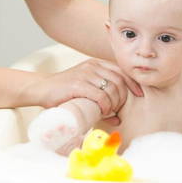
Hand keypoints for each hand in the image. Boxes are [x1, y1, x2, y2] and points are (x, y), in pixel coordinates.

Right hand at [21, 58, 142, 124]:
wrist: (41, 89)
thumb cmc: (65, 92)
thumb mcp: (87, 89)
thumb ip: (103, 98)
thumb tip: (119, 118)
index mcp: (97, 64)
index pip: (122, 71)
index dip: (133, 83)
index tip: (140, 94)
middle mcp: (93, 66)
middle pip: (119, 81)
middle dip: (123, 98)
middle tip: (117, 109)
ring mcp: (85, 74)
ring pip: (112, 89)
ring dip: (114, 104)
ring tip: (108, 111)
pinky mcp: (78, 84)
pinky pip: (100, 95)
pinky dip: (105, 106)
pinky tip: (103, 111)